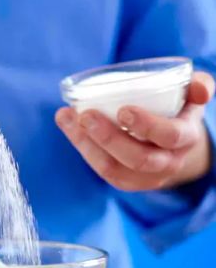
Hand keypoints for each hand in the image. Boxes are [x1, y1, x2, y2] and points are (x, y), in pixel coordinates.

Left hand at [55, 72, 214, 191]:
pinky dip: (82, 148)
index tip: (123, 111)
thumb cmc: (178, 111)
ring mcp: (146, 177)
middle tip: (86, 115)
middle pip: (138, 158)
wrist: (173, 144)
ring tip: (68, 117)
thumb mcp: (191, 97)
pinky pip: (102, 171)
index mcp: (186, 138)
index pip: (170, 136)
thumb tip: (199, 89)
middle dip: (109, 138)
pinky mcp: (126, 182)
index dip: (147, 126)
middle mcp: (168, 162)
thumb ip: (198, 85)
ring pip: (112, 168)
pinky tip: (69, 126)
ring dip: (86, 143)